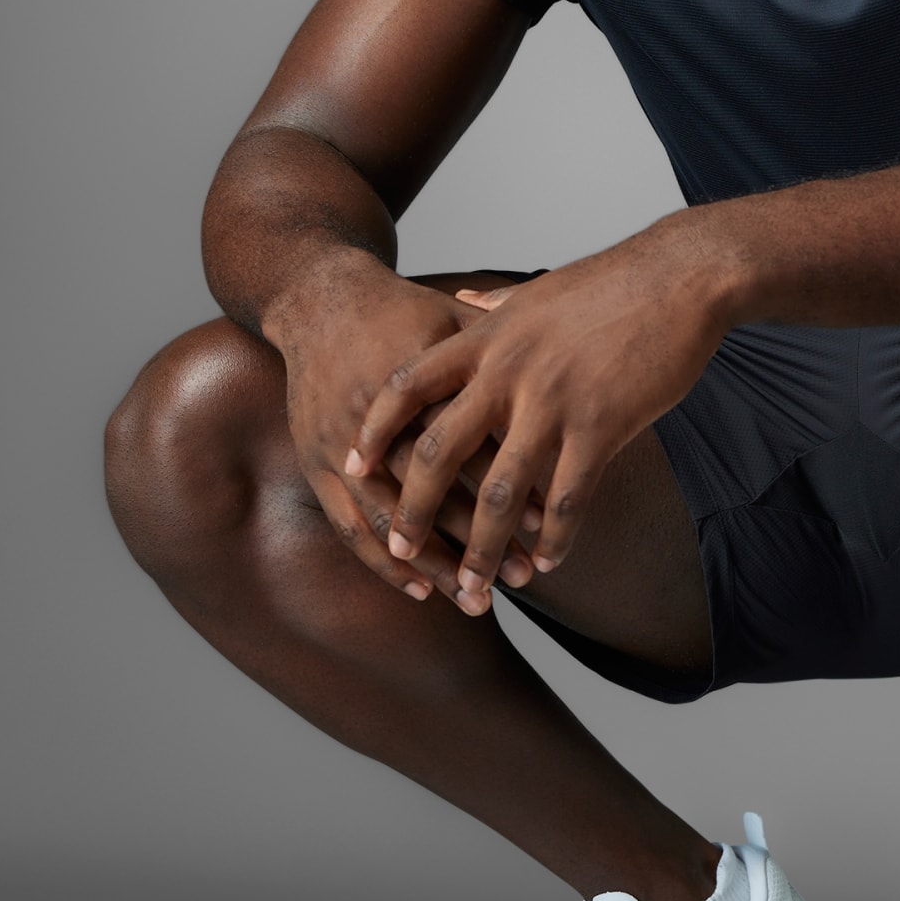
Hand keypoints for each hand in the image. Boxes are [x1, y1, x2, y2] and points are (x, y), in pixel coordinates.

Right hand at [273, 259, 530, 604]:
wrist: (324, 300)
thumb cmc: (406, 311)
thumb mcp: (459, 324)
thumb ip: (510, 353)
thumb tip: (582, 361)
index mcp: (427, 382)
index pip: (477, 444)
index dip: (513, 484)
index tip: (552, 524)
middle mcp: (382, 418)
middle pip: (437, 492)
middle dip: (481, 538)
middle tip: (526, 576)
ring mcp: (344, 445)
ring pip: (392, 520)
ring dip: (435, 565)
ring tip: (477, 600)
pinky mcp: (317, 462)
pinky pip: (350, 524)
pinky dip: (382, 562)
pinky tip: (419, 590)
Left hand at [346, 223, 727, 613]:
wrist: (681, 276)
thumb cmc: (615, 280)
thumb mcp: (540, 287)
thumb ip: (495, 303)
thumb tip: (466, 299)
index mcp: (489, 337)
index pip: (409, 387)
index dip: (377, 429)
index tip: (354, 466)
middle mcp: (510, 372)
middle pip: (441, 451)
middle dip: (414, 510)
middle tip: (399, 550)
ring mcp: (554, 401)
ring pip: (502, 493)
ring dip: (483, 549)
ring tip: (473, 587)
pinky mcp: (602, 425)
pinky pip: (568, 498)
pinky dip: (555, 539)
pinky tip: (549, 562)